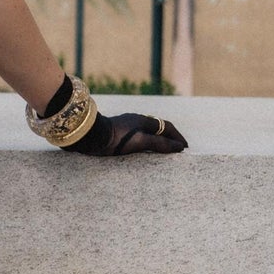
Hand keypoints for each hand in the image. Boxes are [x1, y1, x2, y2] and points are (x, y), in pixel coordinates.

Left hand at [68, 111, 187, 155]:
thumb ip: (161, 144)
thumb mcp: (141, 142)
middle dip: (169, 138)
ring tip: (163, 153)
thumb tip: (179, 147)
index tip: (185, 148)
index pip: (166, 127)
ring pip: (146, 133)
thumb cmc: (116, 138)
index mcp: (143, 120)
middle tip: (177, 150)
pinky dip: (146, 144)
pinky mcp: (117, 133)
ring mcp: (126, 126)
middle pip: (157, 129)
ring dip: (157, 141)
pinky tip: (143, 152)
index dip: (177, 137)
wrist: (89, 137)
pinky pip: (137, 137)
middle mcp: (135, 120)